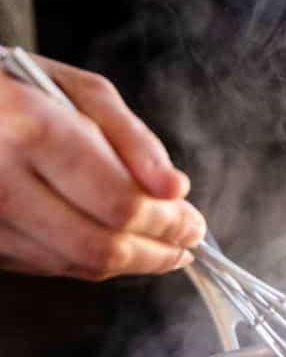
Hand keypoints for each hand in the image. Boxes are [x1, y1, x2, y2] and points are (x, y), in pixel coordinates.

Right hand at [0, 54, 205, 278]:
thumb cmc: (12, 90)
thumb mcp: (77, 90)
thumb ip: (133, 139)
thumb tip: (175, 189)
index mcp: (31, 131)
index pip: (119, 202)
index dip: (168, 222)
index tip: (195, 225)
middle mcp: (1, 184)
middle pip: (101, 246)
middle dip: (156, 251)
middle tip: (186, 243)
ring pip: (76, 264)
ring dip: (129, 262)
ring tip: (159, 246)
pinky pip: (49, 266)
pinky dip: (90, 260)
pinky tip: (114, 243)